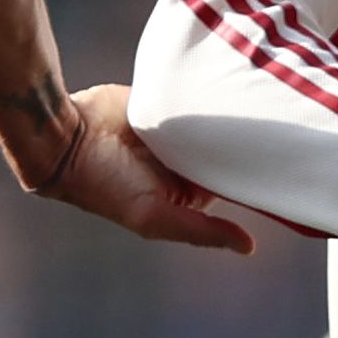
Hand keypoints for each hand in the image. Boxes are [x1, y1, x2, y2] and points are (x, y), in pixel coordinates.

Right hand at [35, 83, 254, 251]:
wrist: (67, 139)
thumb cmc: (105, 187)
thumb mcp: (154, 218)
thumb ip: (200, 231)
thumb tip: (249, 248)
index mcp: (186, 192)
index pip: (230, 183)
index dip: (249, 175)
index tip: (270, 163)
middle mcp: (182, 164)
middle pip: (225, 153)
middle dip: (241, 144)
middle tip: (264, 129)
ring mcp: (174, 133)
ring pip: (213, 125)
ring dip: (226, 118)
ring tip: (248, 106)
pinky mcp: (164, 104)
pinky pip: (194, 100)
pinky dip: (206, 97)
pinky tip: (222, 88)